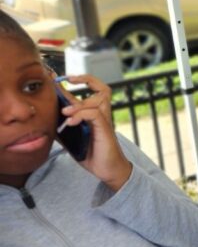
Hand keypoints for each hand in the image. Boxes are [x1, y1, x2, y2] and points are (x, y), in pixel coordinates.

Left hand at [56, 74, 131, 191]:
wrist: (106, 169)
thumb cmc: (90, 153)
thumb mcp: (69, 138)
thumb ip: (59, 127)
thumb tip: (43, 120)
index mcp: (92, 115)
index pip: (86, 92)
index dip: (75, 81)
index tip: (58, 77)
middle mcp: (100, 114)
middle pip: (103, 89)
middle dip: (87, 79)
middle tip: (71, 79)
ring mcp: (104, 120)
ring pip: (98, 99)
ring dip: (78, 103)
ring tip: (64, 112)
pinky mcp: (105, 129)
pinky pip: (94, 114)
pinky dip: (80, 115)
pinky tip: (70, 122)